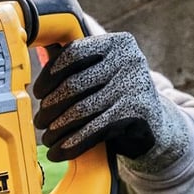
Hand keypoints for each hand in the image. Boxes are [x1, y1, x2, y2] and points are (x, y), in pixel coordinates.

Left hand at [32, 32, 187, 171]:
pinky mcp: (139, 112)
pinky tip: (61, 150)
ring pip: (82, 109)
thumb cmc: (118, 96)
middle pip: (74, 84)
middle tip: (39, 122)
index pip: (72, 53)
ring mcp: (137, 84)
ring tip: (47, 138)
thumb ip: (75, 65)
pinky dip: (74, 141)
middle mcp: (130, 58)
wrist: (156, 125)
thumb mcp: (101, 74)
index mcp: (117, 42)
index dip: (49, 75)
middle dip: (50, 107)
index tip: (38, 93)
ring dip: (58, 128)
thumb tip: (36, 52)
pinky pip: (96, 128)